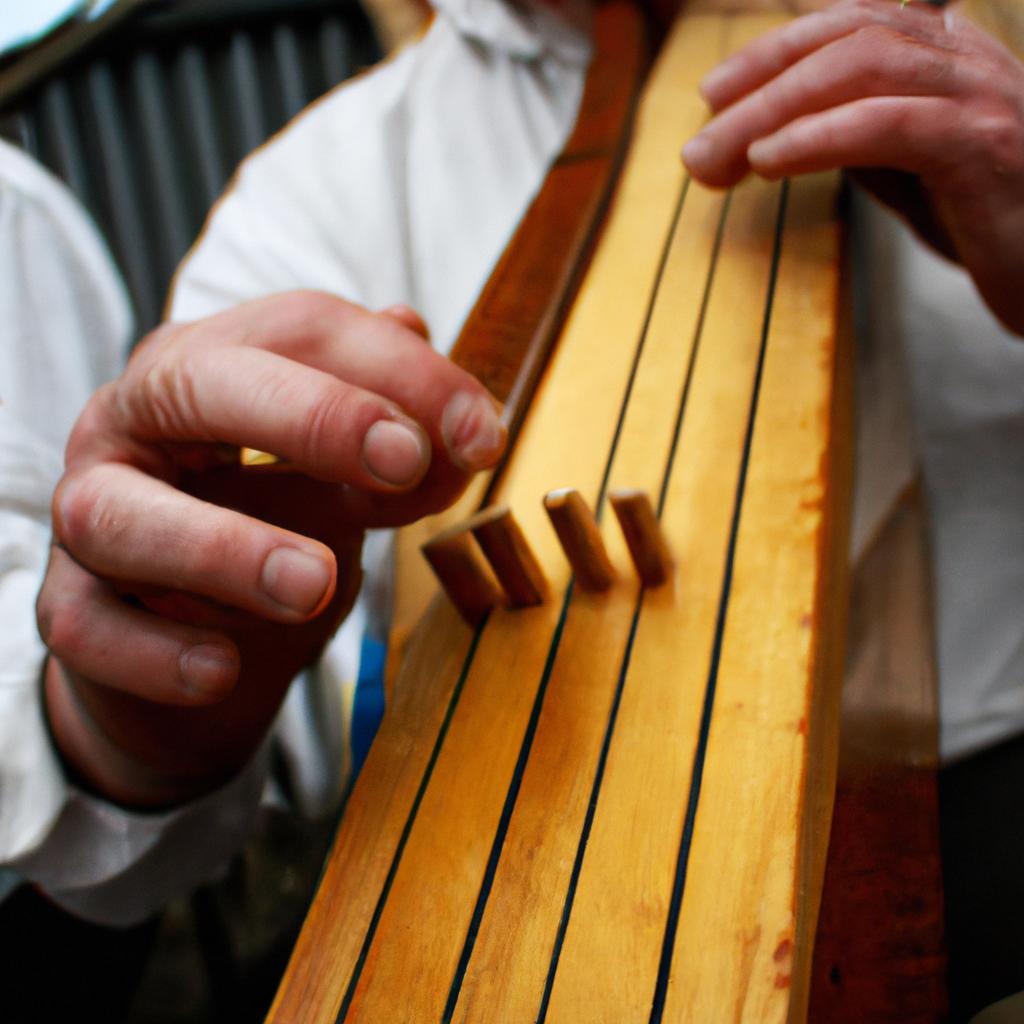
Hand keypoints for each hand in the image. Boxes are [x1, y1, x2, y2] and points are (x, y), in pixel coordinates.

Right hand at [37, 292, 505, 806]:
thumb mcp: (350, 486)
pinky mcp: (66, 606)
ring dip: (225, 549)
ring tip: (312, 585)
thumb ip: (404, 447)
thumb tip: (456, 405)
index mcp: (214, 366)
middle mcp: (135, 422)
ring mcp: (89, 511)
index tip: (482, 433)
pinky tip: (223, 670)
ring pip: (123, 514)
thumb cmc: (271, 536)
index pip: (302, 331)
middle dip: (312, 416)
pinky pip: (90, 628)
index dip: (401, 373)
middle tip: (403, 460)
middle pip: (199, 385)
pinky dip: (160, 652)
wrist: (192, 642)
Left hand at [682, 0, 1023, 334]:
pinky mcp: (985, 145)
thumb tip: (784, 131)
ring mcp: (981, 96)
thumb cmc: (989, 220)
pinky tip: (767, 162)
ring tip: (717, 156)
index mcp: (947, 55)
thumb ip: (860, 137)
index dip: (775, 51)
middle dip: (759, 84)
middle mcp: (966, 59)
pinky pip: (889, 124)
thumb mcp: (910, 172)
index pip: (850, 24)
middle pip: (845, 39)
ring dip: (773, 110)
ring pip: (862, 68)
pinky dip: (818, 137)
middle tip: (699, 141)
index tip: (713, 94)